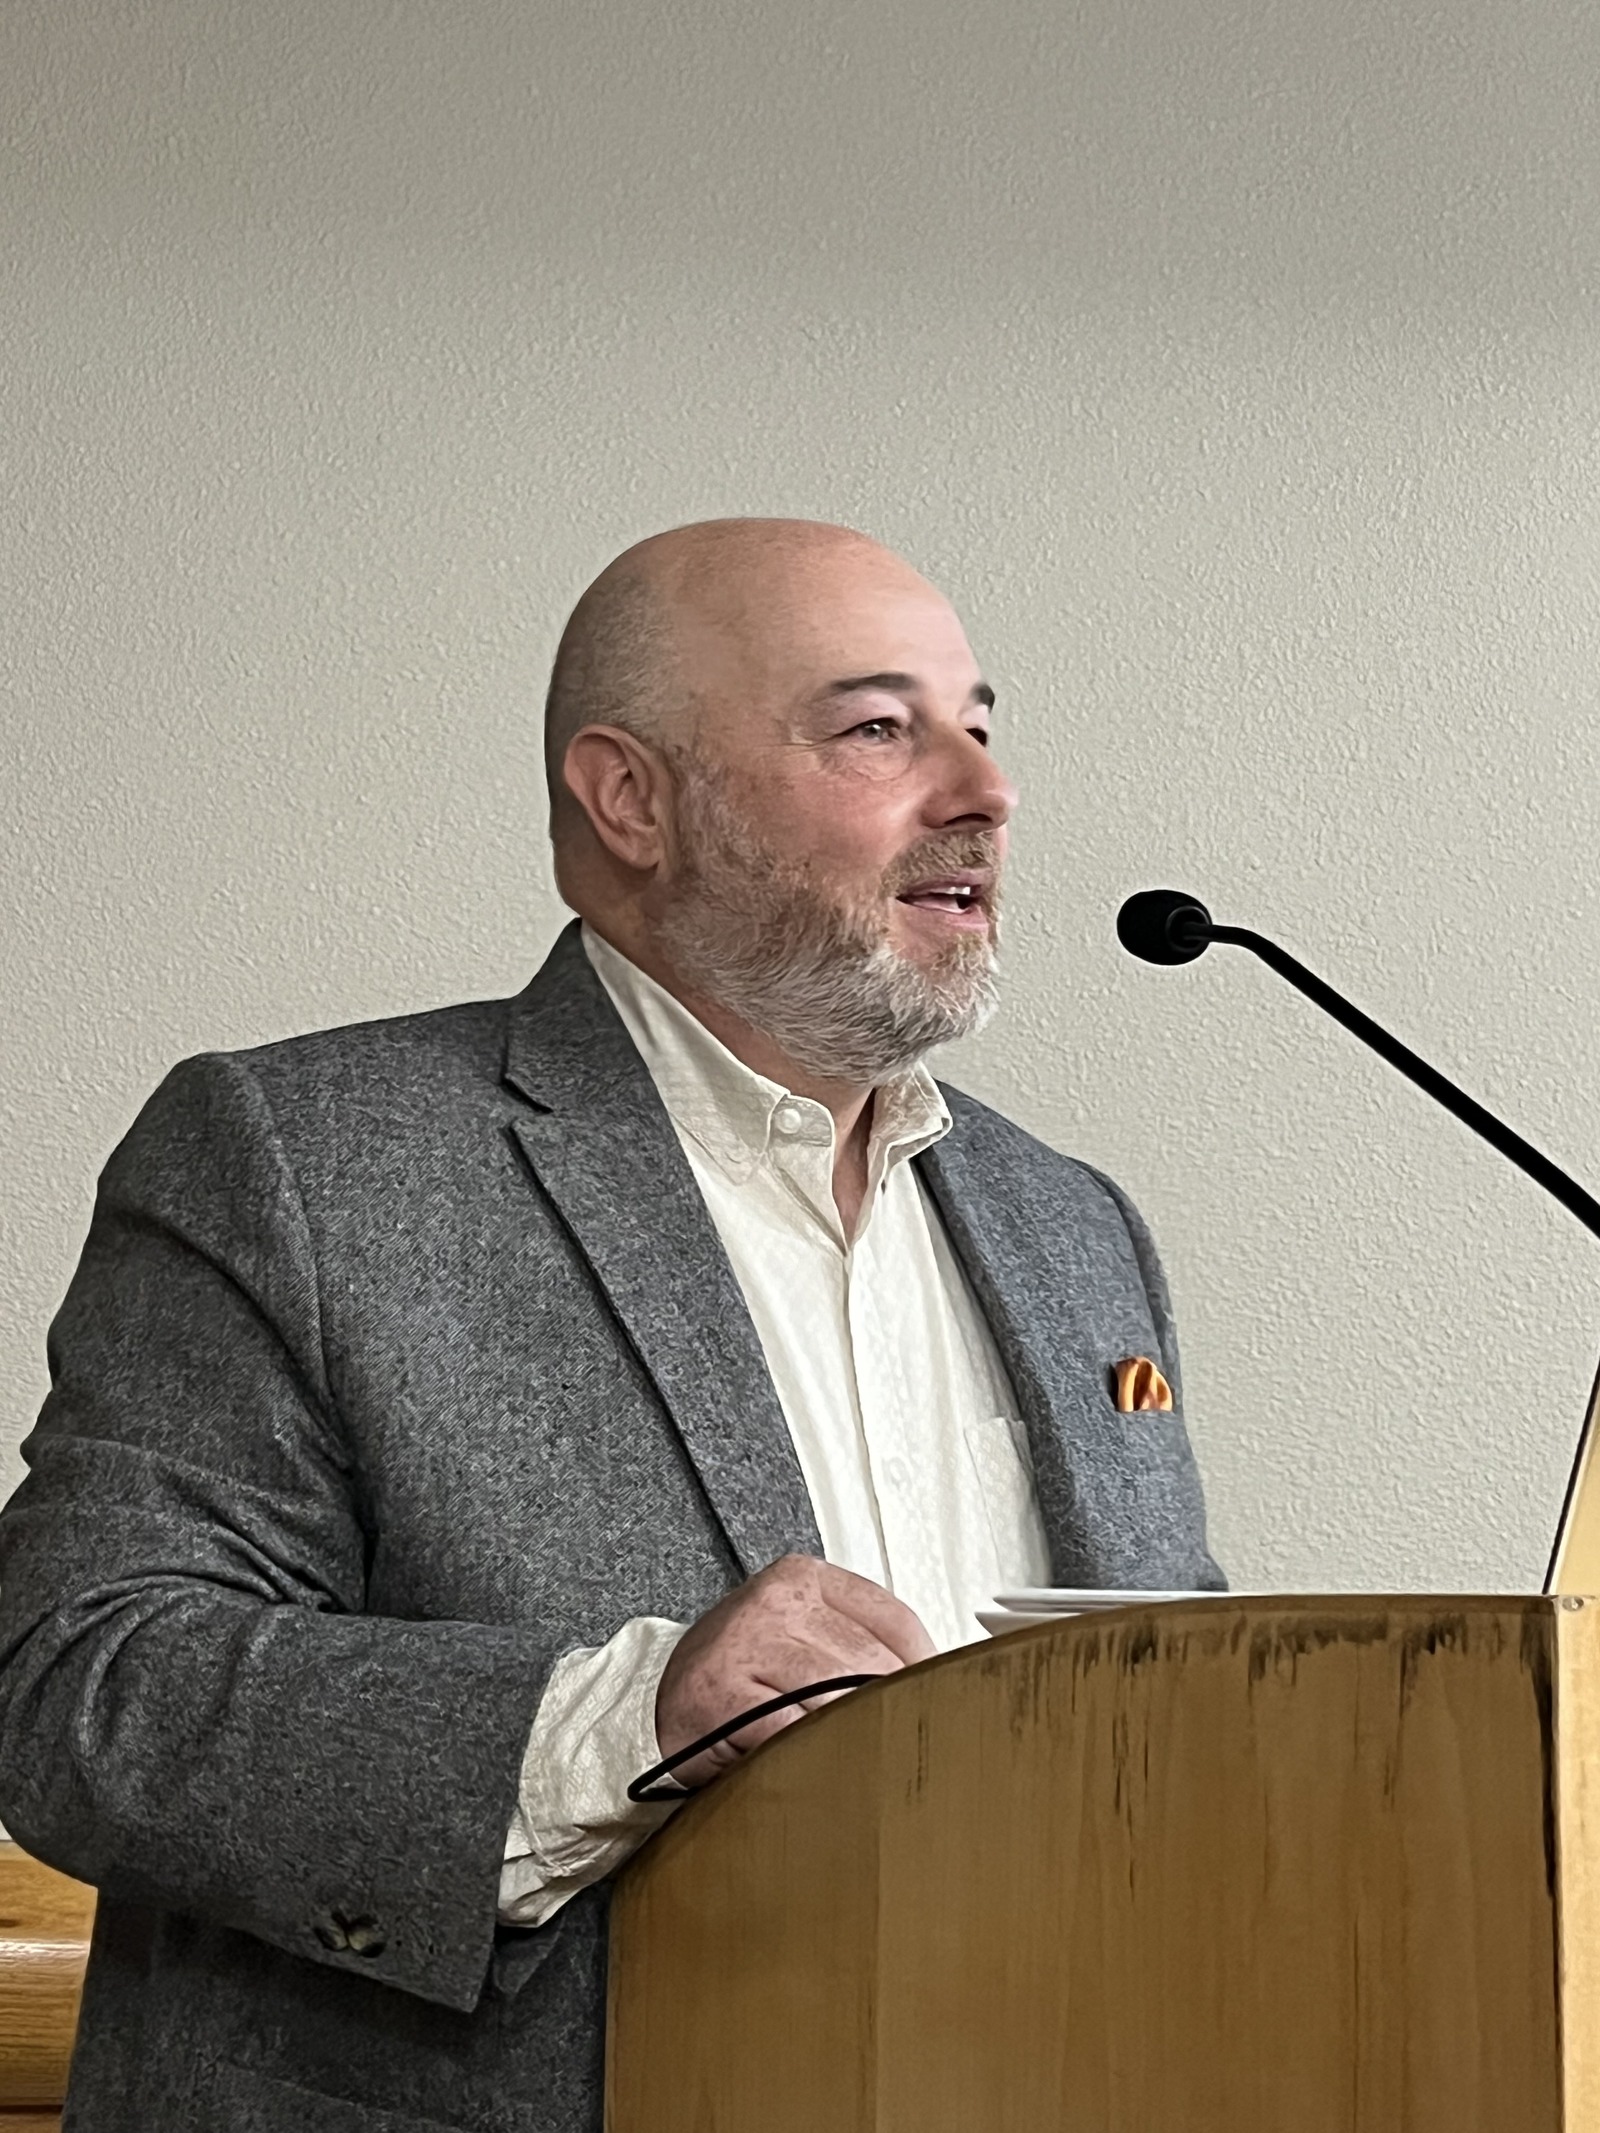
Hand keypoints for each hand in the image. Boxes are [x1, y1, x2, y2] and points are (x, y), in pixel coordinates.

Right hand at [655, 1554, 935, 1788]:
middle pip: (873, 1667)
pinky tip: (815, 1769)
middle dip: (888, 1714)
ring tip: (853, 1762)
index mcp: (803, 1577)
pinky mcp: (723, 1695)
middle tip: (896, 1747)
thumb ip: (860, 1644)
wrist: (654, 1701)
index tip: (938, 1704)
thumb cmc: (740, 1675)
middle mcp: (776, 1601)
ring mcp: (747, 1644)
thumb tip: (941, 1682)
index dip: (926, 1673)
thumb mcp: (802, 1635)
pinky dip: (812, 1759)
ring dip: (851, 1741)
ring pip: (838, 1702)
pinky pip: (794, 1734)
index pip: (896, 1622)